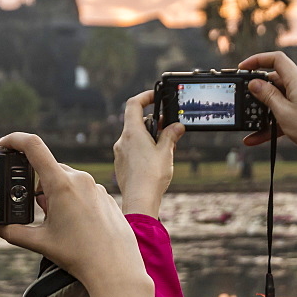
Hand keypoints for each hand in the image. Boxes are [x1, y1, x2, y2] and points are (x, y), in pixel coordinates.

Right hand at [0, 132, 145, 294]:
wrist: (115, 269)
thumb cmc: (80, 255)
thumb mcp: (41, 243)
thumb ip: (14, 233)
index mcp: (61, 184)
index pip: (33, 147)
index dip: (15, 140)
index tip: (4, 144)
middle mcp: (80, 179)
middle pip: (49, 169)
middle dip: (38, 186)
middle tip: (39, 211)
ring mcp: (96, 187)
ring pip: (67, 180)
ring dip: (56, 194)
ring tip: (61, 223)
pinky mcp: (106, 196)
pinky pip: (84, 190)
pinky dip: (73, 201)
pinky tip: (78, 225)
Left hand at [114, 90, 184, 216]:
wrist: (139, 200)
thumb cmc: (152, 176)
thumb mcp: (166, 152)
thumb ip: (170, 136)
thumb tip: (176, 126)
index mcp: (132, 132)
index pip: (133, 104)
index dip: (145, 96)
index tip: (155, 96)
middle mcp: (122, 141)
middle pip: (136, 122)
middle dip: (154, 123)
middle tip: (169, 129)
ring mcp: (120, 153)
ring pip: (135, 138)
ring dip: (150, 138)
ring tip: (165, 149)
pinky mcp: (121, 165)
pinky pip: (132, 151)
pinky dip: (144, 150)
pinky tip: (155, 162)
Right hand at [238, 51, 296, 190]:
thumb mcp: (282, 111)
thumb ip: (267, 95)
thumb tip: (254, 83)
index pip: (277, 60)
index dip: (258, 60)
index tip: (243, 68)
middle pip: (275, 80)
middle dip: (259, 91)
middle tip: (244, 100)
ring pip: (278, 100)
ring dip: (263, 111)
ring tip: (249, 123)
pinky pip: (284, 112)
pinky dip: (271, 122)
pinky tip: (257, 136)